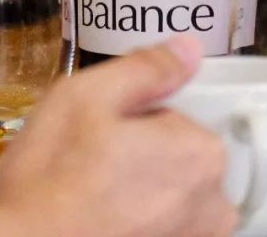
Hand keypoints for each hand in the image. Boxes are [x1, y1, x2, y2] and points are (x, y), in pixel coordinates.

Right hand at [0, 37, 235, 236]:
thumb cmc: (50, 180)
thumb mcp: (83, 98)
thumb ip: (145, 69)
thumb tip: (190, 48)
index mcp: (203, 153)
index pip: (175, 117)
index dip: (133, 122)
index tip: (100, 139)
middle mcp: (216, 207)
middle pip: (177, 160)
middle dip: (141, 159)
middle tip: (91, 169)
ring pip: (168, 199)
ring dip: (139, 196)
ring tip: (92, 202)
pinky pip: (161, 229)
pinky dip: (138, 226)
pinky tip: (102, 226)